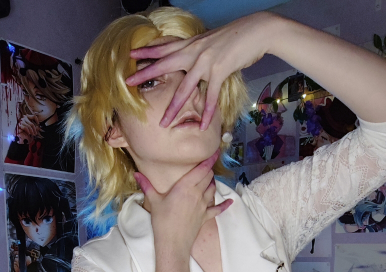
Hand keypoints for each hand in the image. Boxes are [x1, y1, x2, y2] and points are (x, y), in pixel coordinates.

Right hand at [16, 113, 40, 144]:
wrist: (21, 137)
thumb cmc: (27, 132)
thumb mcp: (32, 129)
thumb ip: (35, 127)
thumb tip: (38, 127)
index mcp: (27, 118)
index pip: (34, 116)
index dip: (37, 120)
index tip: (38, 124)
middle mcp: (24, 119)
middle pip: (31, 123)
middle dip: (34, 129)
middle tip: (35, 133)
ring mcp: (21, 122)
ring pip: (29, 126)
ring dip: (32, 131)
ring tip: (33, 134)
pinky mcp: (19, 126)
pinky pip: (25, 127)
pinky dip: (28, 131)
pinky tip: (29, 133)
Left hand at [126, 12, 273, 129]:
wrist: (256, 30)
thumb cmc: (235, 37)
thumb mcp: (211, 42)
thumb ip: (199, 52)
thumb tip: (193, 60)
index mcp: (192, 44)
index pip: (164, 48)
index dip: (148, 51)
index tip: (131, 55)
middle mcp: (195, 52)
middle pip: (165, 65)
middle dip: (147, 75)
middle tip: (129, 83)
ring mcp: (206, 62)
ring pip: (185, 88)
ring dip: (174, 108)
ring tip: (164, 123)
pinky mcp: (221, 70)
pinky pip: (211, 96)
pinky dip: (207, 113)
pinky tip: (202, 125)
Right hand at [133, 150, 232, 254]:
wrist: (173, 243)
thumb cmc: (162, 222)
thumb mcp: (153, 201)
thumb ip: (146, 186)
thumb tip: (136, 174)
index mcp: (185, 187)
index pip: (201, 170)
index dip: (209, 160)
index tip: (215, 152)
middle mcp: (197, 194)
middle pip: (208, 177)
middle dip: (208, 170)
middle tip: (206, 164)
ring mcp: (203, 206)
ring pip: (212, 189)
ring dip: (212, 182)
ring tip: (210, 178)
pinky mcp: (205, 217)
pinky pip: (217, 209)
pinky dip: (224, 205)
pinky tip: (230, 201)